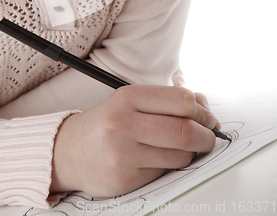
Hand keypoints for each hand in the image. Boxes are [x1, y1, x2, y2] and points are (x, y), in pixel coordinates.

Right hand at [50, 85, 217, 196]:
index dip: (200, 110)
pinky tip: (157, 159)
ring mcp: (123, 153)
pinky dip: (169, 166)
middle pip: (184, 130)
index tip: (205, 116)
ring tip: (180, 147)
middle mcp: (123, 123)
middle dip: (206, 136)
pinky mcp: (125, 179)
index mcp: (128, 97)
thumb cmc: (107, 123)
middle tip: (208, 136)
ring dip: (190, 153)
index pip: (180, 100)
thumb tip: (205, 108)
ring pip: (180, 155)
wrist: (68, 151)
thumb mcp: (131, 101)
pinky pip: (164, 173)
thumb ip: (167, 101)